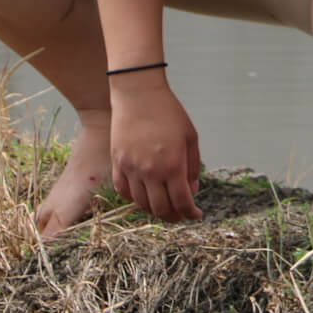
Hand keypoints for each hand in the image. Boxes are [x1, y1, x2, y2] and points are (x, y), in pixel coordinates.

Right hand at [107, 71, 201, 221]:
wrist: (138, 96)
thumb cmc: (170, 114)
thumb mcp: (191, 139)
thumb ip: (192, 167)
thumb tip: (191, 191)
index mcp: (173, 165)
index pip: (181, 202)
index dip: (190, 213)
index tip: (196, 215)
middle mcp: (150, 171)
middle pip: (161, 208)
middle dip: (174, 216)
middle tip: (181, 215)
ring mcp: (130, 168)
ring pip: (141, 203)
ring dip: (154, 210)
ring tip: (165, 208)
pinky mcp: (117, 163)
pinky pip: (123, 191)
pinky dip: (134, 200)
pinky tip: (144, 197)